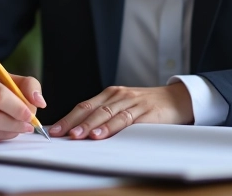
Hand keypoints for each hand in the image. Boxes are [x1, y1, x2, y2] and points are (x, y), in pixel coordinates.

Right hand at [0, 68, 46, 142]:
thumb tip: (39, 102)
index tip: (30, 114)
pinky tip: (6, 131)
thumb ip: (28, 85)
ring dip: (9, 132)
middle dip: (14, 123)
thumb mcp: (9, 78)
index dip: (17, 107)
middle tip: (28, 125)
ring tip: (19, 127)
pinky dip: (0, 138)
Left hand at [49, 83, 193, 139]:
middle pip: (91, 109)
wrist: (177, 99)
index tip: (54, 130)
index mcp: (110, 94)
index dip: (68, 118)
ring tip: (77, 136)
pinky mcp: (144, 111)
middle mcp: (118, 96)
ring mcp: (131, 102)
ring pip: (105, 114)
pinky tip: (101, 135)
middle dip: (73, 123)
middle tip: (59, 134)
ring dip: (89, 126)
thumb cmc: (147, 106)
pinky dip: (111, 127)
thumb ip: (106, 115)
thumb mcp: (124, 106)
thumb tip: (80, 132)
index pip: (84, 106)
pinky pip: (125, 119)